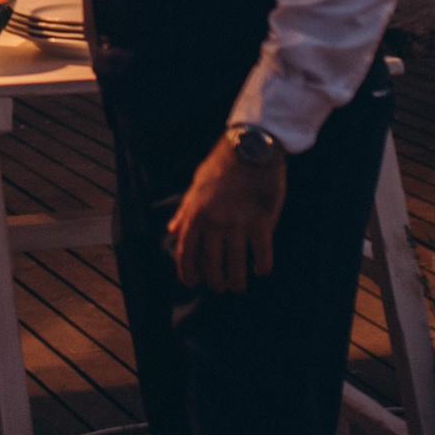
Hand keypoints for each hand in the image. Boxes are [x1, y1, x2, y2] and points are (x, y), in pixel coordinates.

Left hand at [164, 134, 286, 292]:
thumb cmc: (221, 166)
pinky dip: (261, 267)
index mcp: (196, 214)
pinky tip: (260, 269)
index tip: (192, 282)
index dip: (188, 272)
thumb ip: (185, 211)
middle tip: (220, 287)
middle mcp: (215, 223)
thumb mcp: (196, 186)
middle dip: (215, 282)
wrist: (251, 148)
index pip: (186, 253)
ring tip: (238, 285)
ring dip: (237, 282)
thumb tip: (172, 230)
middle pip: (211, 266)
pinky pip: (262, 255)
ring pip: (236, 267)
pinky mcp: (263, 223)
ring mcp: (239, 225)